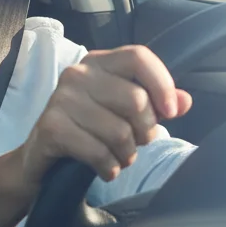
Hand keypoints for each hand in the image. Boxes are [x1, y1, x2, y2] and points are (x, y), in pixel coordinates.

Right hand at [19, 45, 192, 191]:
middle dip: (145, 130)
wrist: (41, 159)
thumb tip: (185, 101)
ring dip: (127, 154)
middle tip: (138, 143)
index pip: (138, 57)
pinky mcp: (51, 127)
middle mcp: (78, 74)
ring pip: (119, 131)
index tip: (171, 112)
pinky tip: (106, 169)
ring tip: (120, 157)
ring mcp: (61, 99)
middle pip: (135, 99)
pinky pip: (98, 152)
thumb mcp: (124, 113)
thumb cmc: (89, 130)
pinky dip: (109, 167)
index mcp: (99, 62)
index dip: (162, 84)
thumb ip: (156, 104)